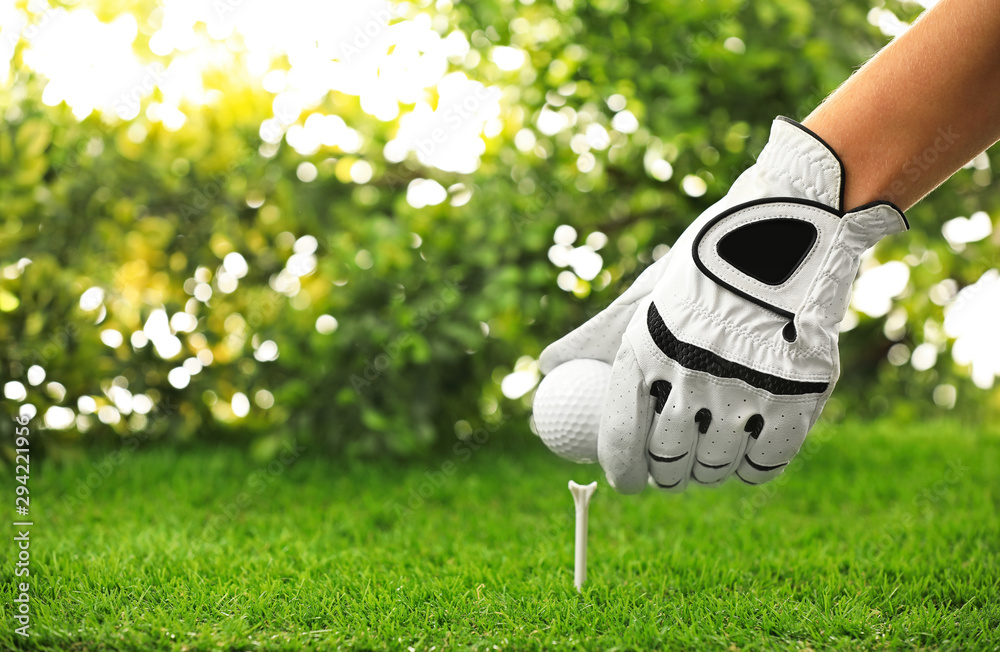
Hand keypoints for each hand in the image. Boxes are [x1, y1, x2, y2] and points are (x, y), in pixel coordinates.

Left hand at [540, 117, 907, 492]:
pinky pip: (766, 462)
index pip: (620, 436)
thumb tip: (545, 367)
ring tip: (710, 456)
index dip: (622, 471)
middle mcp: (689, 376)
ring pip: (716, 465)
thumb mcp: (648, 290)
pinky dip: (753, 468)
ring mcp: (746, 390)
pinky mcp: (798, 400)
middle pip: (669, 459)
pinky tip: (748, 455)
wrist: (795, 226)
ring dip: (708, 472)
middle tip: (671, 470)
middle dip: (666, 476)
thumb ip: (597, 335)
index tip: (627, 483)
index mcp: (644, 349)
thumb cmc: (709, 260)